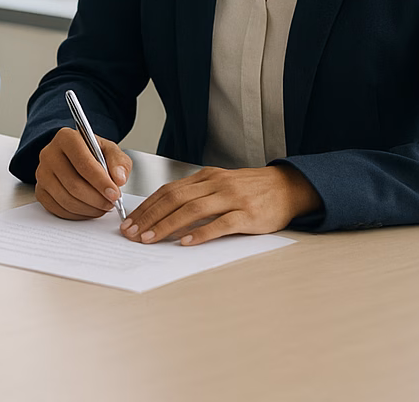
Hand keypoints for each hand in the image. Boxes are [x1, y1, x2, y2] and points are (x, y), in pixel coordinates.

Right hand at [32, 125, 131, 219]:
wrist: (73, 157)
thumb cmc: (92, 153)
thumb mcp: (109, 150)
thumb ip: (118, 162)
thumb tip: (119, 178)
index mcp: (66, 138)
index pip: (83, 163)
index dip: (100, 181)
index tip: (115, 194)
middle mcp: (49, 154)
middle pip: (73, 184)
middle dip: (97, 199)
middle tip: (111, 203)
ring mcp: (42, 173)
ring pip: (66, 199)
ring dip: (89, 208)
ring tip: (102, 206)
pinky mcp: (40, 190)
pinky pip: (58, 209)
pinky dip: (78, 214)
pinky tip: (89, 209)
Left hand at [120, 165, 320, 245]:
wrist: (288, 187)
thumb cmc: (251, 190)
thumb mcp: (220, 185)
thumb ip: (196, 195)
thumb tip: (164, 213)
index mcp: (206, 177)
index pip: (168, 190)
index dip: (147, 206)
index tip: (130, 221)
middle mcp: (216, 184)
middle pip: (174, 199)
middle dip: (150, 216)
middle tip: (132, 233)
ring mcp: (232, 198)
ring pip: (193, 210)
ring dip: (167, 225)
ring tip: (150, 239)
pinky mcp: (248, 214)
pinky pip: (220, 224)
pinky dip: (201, 233)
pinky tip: (185, 242)